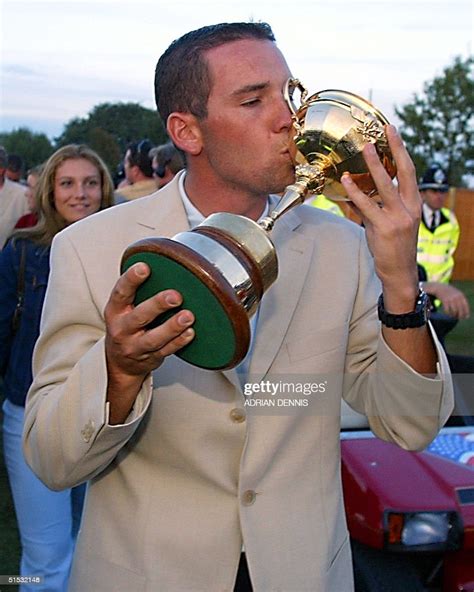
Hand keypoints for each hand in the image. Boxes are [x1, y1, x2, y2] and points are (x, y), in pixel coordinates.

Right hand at [104, 262, 194, 422]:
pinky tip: (190, 333)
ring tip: (188, 316)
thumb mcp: (124, 307)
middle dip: (157, 305)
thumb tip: (166, 261)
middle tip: (175, 296)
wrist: (120, 362)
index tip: (144, 267)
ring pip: (154, 338)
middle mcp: (123, 329)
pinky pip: (166, 351)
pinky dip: (179, 342)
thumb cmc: (127, 325)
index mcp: (115, 310)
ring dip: (172, 327)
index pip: (120, 292)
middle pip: (139, 317)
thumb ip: (139, 289)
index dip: (131, 279)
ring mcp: (136, 346)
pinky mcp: (151, 358)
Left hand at [342, 125, 420, 312]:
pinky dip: (355, 192)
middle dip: (394, 149)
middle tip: (382, 131)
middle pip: (403, 172)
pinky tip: (346, 181)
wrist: (400, 272)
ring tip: (365, 149)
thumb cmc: (393, 247)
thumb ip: (374, 207)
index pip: (410, 172)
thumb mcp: (390, 223)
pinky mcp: (383, 228)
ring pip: (385, 186)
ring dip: (374, 165)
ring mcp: (397, 218)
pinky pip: (367, 206)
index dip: (401, 150)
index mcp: (413, 204)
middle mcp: (409, 208)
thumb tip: (354, 194)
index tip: (392, 132)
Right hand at [424, 282, 470, 318]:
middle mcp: (457, 297)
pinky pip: (447, 310)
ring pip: (454, 311)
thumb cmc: (449, 292)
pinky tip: (447, 313)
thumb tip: (464, 310)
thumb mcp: (456, 294)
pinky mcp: (445, 300)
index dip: (466, 312)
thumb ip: (461, 300)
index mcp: (461, 295)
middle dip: (460, 315)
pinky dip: (448, 313)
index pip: (465, 306)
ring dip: (454, 315)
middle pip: (460, 309)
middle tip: (459, 318)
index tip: (466, 317)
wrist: (439, 287)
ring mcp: (451, 299)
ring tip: (453, 316)